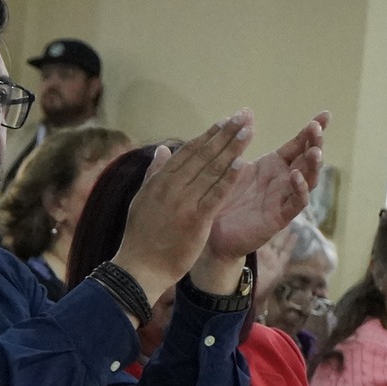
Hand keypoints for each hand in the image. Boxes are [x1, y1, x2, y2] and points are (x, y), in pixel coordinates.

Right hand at [108, 113, 251, 307]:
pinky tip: (243, 164)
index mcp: (160, 181)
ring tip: (249, 131)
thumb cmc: (140, 238)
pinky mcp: (195, 219)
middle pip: (203, 154)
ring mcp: (183, 202)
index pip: (188, 152)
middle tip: (243, 116)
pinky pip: (215, 194)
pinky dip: (229, 178)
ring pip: (212, 169)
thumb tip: (162, 150)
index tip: (224, 121)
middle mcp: (172, 186)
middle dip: (225, 134)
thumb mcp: (141, 200)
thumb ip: (154, 174)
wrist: (138, 268)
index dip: (208, 135)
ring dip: (232, 148)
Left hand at [206, 112, 328, 262]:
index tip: (325, 114)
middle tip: (316, 129)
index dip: (311, 130)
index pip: (298, 144)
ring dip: (313, 166)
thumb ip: (240, 142)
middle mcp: (284, 180)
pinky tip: (295, 176)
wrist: (212, 230)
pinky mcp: (280, 217)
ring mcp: (284, 198)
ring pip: (309, 180)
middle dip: (315, 143)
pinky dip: (299, 189)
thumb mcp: (232, 164)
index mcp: (275, 165)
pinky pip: (296, 203)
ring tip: (314, 152)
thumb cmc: (224, 196)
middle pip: (308, 159)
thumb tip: (245, 111)